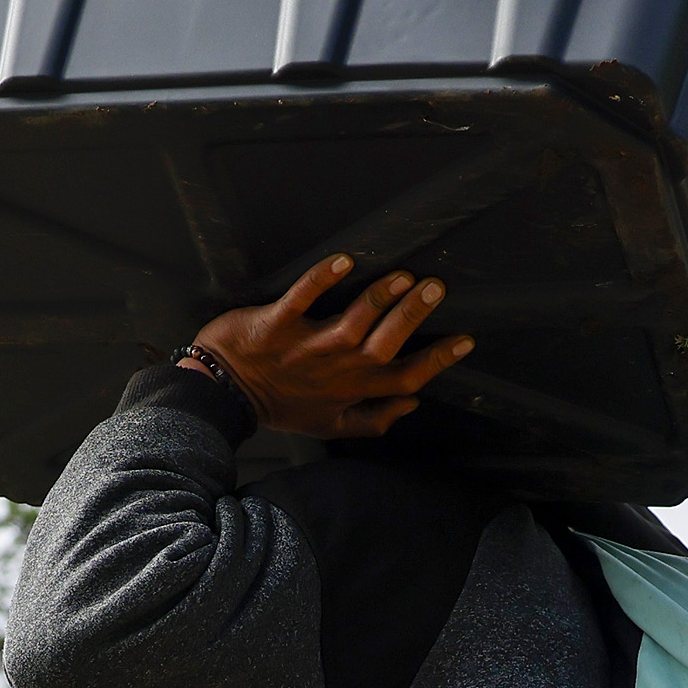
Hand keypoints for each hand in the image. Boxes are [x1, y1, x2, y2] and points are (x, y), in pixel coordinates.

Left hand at [185, 256, 472, 439]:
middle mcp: (336, 369)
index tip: (465, 340)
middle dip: (412, 317)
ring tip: (402, 276)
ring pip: (352, 322)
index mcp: (352, 389)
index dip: (437, 361)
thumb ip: (373, 418)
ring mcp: (306, 346)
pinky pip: (301, 300)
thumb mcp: (330, 426)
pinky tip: (343, 260)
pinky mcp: (276, 325)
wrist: (222, 396)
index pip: (405, 378)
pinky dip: (321, 280)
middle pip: (386, 346)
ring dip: (379, 298)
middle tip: (436, 289)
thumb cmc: (279, 406)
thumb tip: (412, 404)